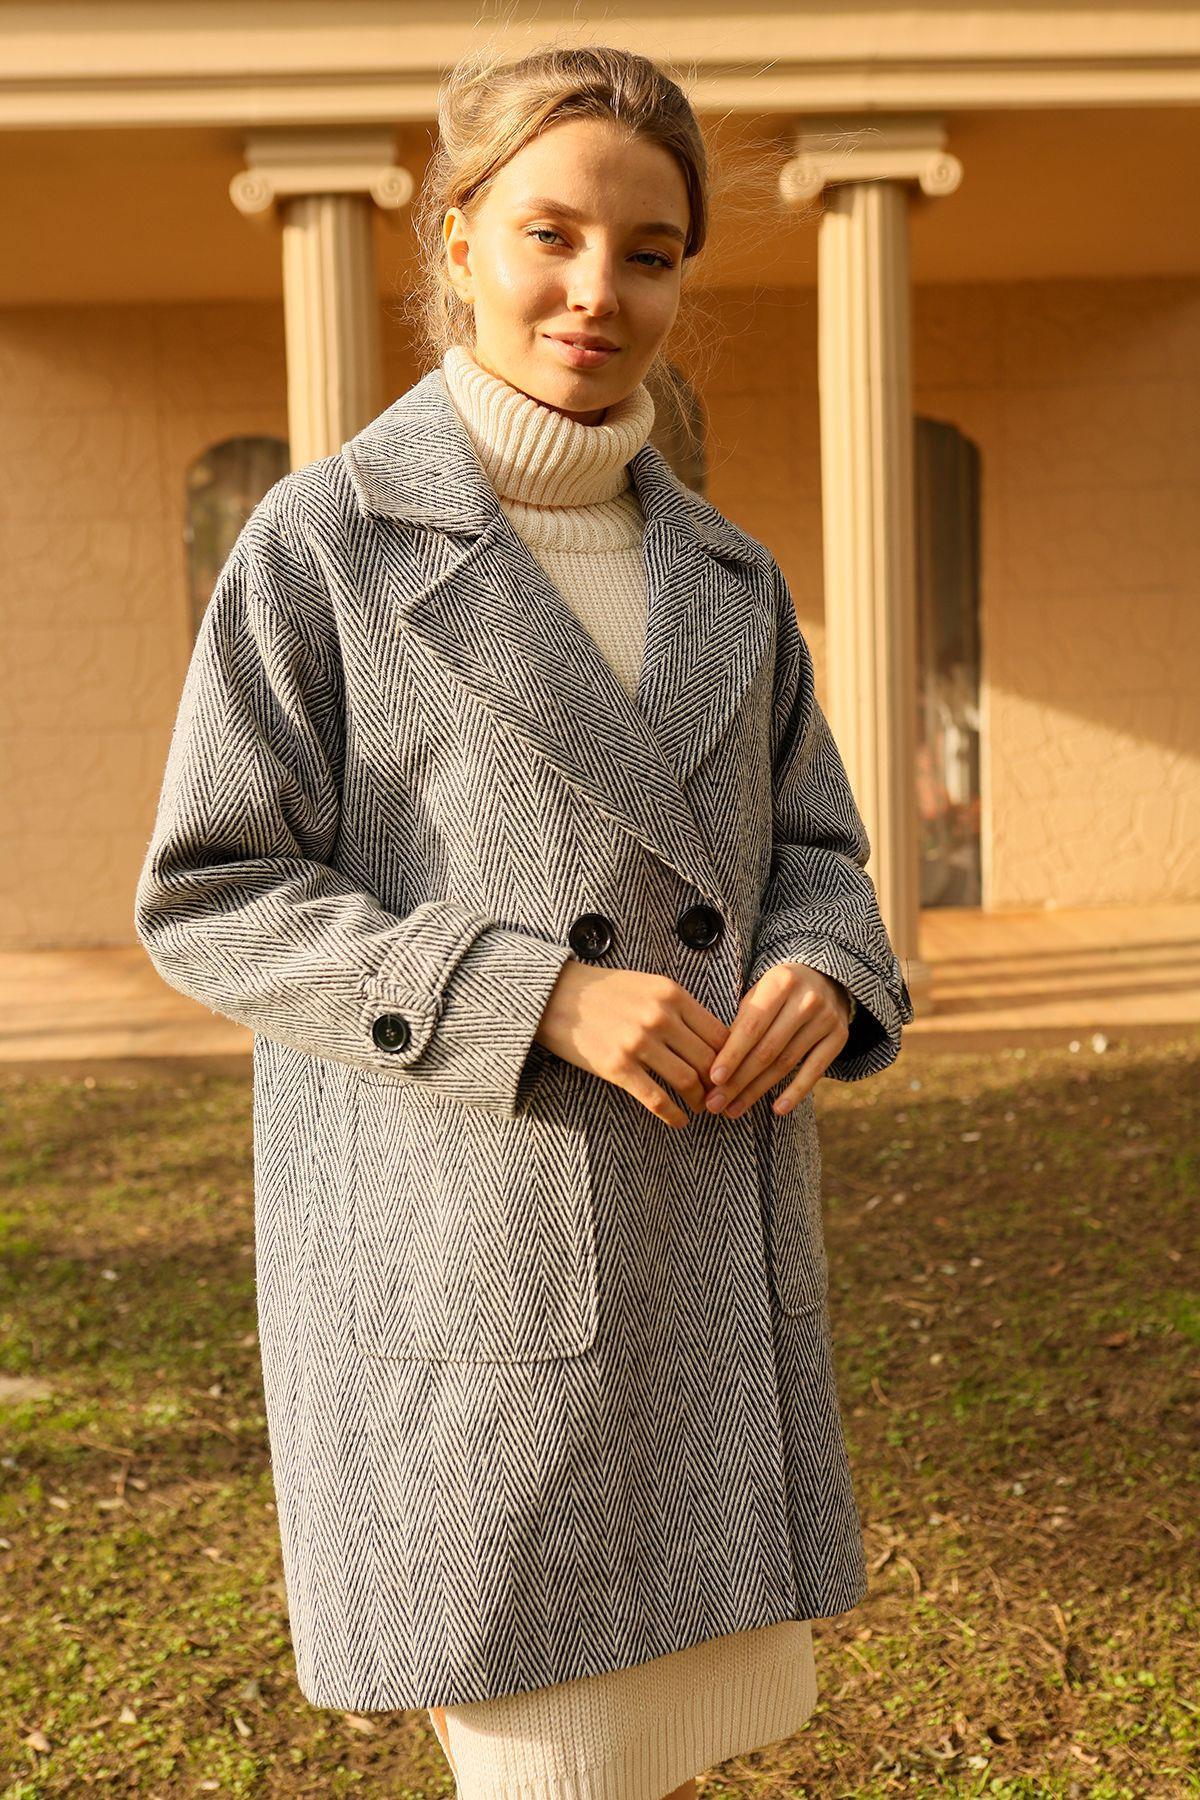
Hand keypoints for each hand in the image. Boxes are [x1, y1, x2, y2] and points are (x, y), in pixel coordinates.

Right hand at [535, 961, 731, 1127]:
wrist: (554, 997)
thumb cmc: (604, 992)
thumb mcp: (648, 986)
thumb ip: (680, 1007)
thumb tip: (715, 1039)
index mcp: (671, 994)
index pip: (719, 1033)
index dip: (733, 1058)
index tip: (732, 1073)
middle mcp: (659, 1017)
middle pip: (708, 1060)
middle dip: (720, 1084)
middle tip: (722, 1097)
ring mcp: (638, 1043)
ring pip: (687, 1081)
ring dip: (701, 1101)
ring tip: (702, 1107)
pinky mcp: (617, 1067)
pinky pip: (656, 1099)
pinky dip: (674, 1114)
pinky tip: (679, 1120)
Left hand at [704, 962, 852, 1118]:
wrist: (826, 979)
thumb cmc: (779, 992)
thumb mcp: (759, 994)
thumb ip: (741, 1024)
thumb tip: (718, 1067)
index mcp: (780, 983)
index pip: (751, 1027)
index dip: (732, 1055)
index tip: (713, 1080)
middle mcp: (806, 1000)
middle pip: (767, 1050)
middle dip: (738, 1080)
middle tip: (716, 1104)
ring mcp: (826, 1019)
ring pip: (786, 1063)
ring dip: (758, 1090)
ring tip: (734, 1109)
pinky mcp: (839, 1037)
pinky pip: (815, 1070)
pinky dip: (796, 1092)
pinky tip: (778, 1109)